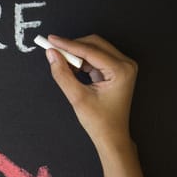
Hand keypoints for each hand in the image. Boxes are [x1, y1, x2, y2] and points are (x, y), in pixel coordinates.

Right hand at [45, 34, 137, 148]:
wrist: (112, 136)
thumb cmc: (100, 121)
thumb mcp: (77, 98)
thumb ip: (62, 74)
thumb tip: (52, 55)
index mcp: (121, 70)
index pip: (90, 50)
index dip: (68, 44)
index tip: (51, 40)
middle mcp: (125, 64)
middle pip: (94, 44)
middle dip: (72, 47)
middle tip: (53, 51)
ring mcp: (122, 66)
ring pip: (94, 49)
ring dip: (76, 53)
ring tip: (62, 63)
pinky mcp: (116, 70)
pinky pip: (96, 57)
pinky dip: (82, 60)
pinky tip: (71, 68)